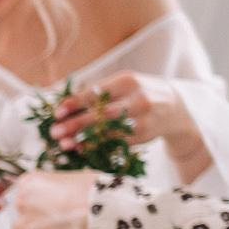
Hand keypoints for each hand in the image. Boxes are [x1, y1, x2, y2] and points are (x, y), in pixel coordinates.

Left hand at [10, 168, 97, 228]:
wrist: (105, 208)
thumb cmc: (96, 191)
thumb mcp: (74, 179)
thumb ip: (60, 188)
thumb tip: (66, 194)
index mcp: (31, 181)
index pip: (24, 194)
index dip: (38, 202)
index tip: (51, 206)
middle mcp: (24, 198)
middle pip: (21, 211)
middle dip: (36, 217)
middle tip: (57, 220)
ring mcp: (27, 220)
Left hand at [50, 70, 205, 168]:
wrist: (174, 107)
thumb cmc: (138, 93)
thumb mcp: (122, 85)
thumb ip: (98, 93)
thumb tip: (64, 106)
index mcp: (128, 80)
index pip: (97, 92)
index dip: (75, 103)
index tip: (57, 112)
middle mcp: (138, 98)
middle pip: (102, 113)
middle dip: (76, 123)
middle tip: (55, 132)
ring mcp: (143, 118)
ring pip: (109, 130)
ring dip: (84, 138)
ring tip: (65, 144)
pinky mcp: (145, 135)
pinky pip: (117, 142)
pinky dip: (98, 146)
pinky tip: (82, 148)